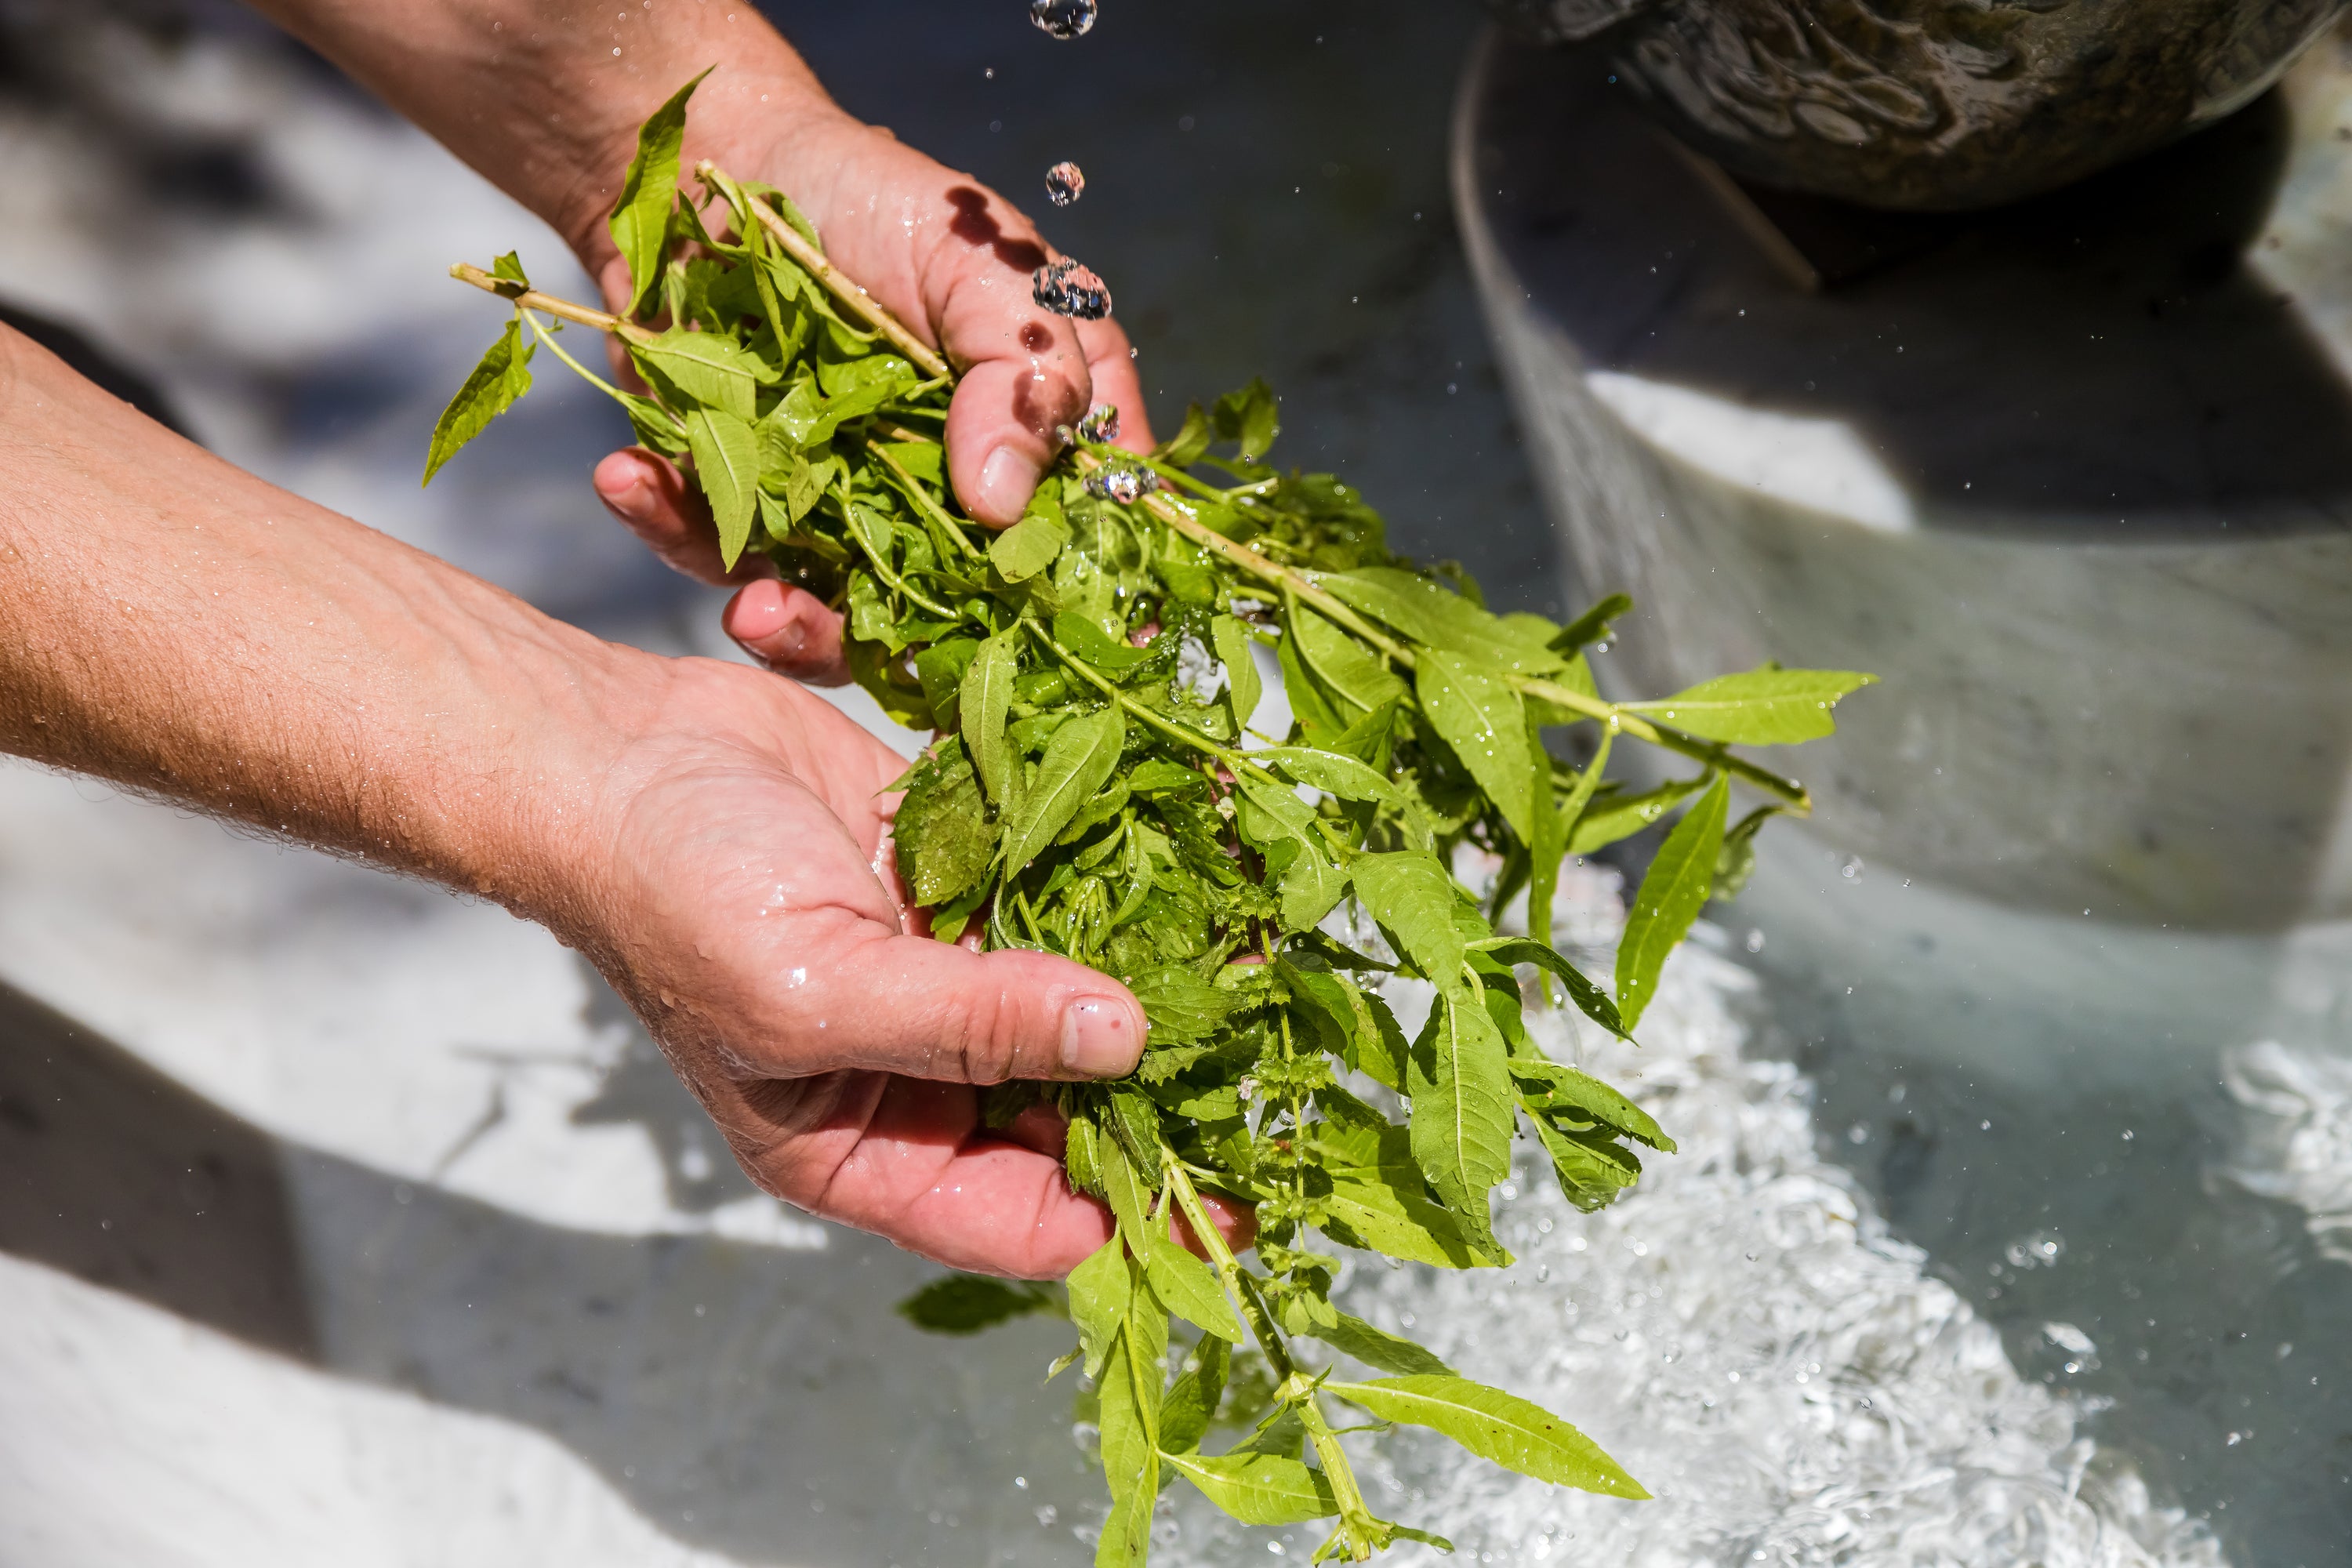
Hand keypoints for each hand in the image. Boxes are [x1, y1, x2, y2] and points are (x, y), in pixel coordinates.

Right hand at [565, 656, 1242, 1276]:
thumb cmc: (674, 898)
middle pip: (1072, 1111)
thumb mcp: (817, 993)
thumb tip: (1125, 1043)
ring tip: (1265, 964)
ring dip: (1159, 980)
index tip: (1240, 1192)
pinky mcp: (956, 876)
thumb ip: (971, 1024)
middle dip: (1165, 1092)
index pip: (1027, 1218)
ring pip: (1079, 1000)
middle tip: (1277, 1068)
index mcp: (866, 1147)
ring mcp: (942, 971)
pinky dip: (1119, 887)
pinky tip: (1202, 871)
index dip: (1132, 1212)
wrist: (611, 752)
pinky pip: (1059, 898)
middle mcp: (916, 1074)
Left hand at [583, 110, 1155, 683]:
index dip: (1083, 612)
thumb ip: (1022, 373)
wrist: (721, 163)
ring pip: (836, 619)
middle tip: (862, 636)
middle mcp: (953, 498)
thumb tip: (1006, 504)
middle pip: (957, 619)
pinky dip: (675, 527)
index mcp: (1038, 441)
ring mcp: (849, 513)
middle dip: (905, 652)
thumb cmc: (873, 198)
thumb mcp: (980, 264)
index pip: (1084, 546)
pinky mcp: (749, 505)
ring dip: (788, 626)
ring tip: (748, 606)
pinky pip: (718, 550)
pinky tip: (633, 480)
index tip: (1056, 657)